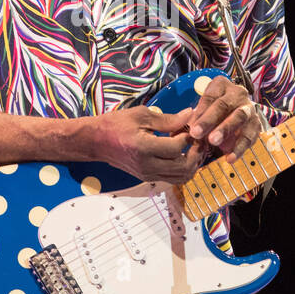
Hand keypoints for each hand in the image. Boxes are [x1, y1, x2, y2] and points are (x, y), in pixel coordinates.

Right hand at [89, 105, 203, 184]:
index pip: (176, 148)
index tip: (189, 126)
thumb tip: (189, 115)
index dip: (188, 137)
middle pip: (183, 167)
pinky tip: (182, 154)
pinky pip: (173, 178)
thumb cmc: (115, 124)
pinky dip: (183, 169)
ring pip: (181, 177)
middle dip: (195, 153)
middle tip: (198, 140)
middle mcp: (146, 165)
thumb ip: (167, 119)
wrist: (96, 141)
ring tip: (193, 148)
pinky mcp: (148, 178)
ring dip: (192, 164)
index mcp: (143, 147)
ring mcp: (147, 174)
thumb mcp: (141, 115)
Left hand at [184, 76, 264, 163]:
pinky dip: (239, 148)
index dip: (200, 111)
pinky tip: (229, 158)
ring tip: (213, 143)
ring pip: (239, 117)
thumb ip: (191, 120)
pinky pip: (249, 136)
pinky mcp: (255, 125)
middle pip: (224, 105)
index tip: (190, 126)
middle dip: (210, 120)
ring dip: (225, 130)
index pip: (210, 96)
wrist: (236, 115)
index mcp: (221, 85)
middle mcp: (237, 94)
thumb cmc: (213, 112)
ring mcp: (248, 109)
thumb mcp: (201, 111)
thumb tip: (174, 133)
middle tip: (197, 134)